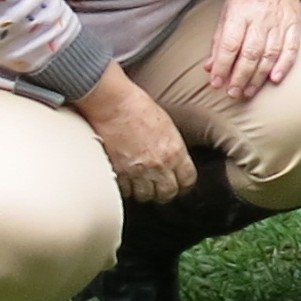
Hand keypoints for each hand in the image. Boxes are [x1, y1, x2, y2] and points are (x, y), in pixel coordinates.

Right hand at [78, 67, 195, 202]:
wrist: (113, 104)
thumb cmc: (138, 107)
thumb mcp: (167, 125)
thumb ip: (172, 147)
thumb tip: (174, 160)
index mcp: (175, 151)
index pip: (187, 180)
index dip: (183, 184)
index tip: (179, 183)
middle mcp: (158, 165)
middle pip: (167, 193)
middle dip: (163, 191)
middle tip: (158, 185)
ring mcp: (137, 172)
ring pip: (145, 196)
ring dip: (143, 191)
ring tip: (140, 182)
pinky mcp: (117, 174)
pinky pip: (124, 191)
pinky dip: (125, 188)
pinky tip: (125, 178)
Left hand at [199, 0, 300, 94]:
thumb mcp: (226, 10)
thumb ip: (219, 39)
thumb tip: (209, 67)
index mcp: (239, 13)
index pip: (229, 44)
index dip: (222, 66)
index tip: (215, 83)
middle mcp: (260, 17)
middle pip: (250, 53)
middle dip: (240, 76)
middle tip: (233, 94)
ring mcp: (279, 21)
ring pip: (269, 53)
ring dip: (258, 76)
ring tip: (248, 92)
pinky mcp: (295, 23)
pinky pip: (292, 47)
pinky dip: (284, 64)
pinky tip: (275, 79)